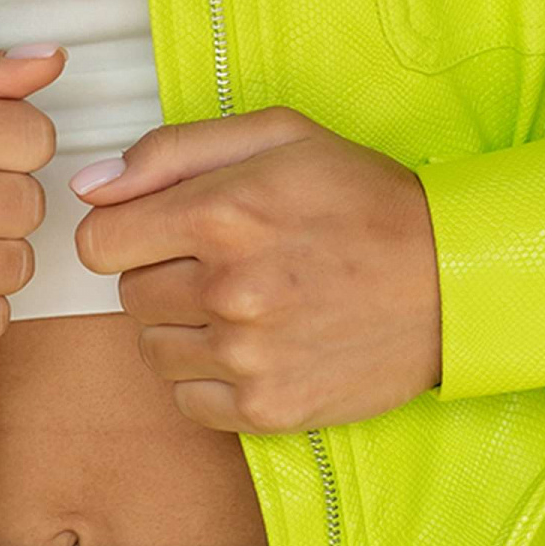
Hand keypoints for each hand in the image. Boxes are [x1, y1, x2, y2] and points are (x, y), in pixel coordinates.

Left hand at [69, 105, 441, 432]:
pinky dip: (208, 378)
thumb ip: (171, 152)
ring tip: (246, 304)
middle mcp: (227, 290)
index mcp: (221, 214)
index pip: (97, 242)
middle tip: (226, 262)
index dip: (124, 232)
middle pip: (126, 294)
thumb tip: (91, 187)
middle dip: (163, 274)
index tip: (158, 231)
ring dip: (184, 327)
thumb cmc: (365, 200)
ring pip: (153, 349)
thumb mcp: (278, 137)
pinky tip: (255, 347)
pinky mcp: (267, 408)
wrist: (453, 279)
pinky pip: (186, 400)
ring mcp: (246, 357)